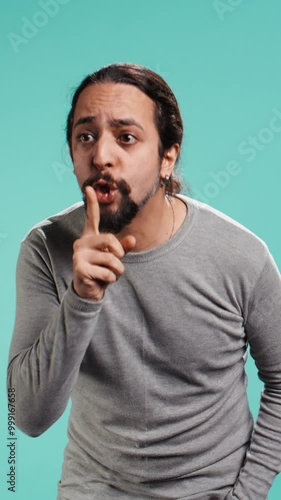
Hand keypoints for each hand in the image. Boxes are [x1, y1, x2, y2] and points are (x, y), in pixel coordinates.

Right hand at [73, 186, 135, 300]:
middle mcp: (81, 243)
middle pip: (110, 240)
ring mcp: (78, 254)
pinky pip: (107, 272)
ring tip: (110, 275)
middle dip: (120, 254)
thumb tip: (132, 239)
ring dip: (117, 271)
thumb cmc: (101, 271)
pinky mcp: (79, 268)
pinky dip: (110, 279)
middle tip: (118, 265)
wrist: (89, 292)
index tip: (90, 188)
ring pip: (111, 259)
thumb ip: (122, 248)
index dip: (91, 203)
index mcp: (90, 237)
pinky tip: (101, 281)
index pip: (91, 218)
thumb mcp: (114, 258)